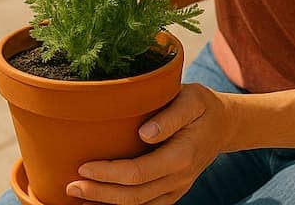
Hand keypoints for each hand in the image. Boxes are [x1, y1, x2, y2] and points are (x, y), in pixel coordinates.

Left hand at [67, 83, 233, 204]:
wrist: (223, 125)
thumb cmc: (202, 106)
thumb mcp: (192, 99)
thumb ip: (170, 116)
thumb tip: (144, 133)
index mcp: (182, 155)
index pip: (139, 173)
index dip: (109, 174)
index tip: (84, 167)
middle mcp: (179, 178)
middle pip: (134, 196)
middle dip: (100, 194)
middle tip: (70, 186)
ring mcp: (176, 188)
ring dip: (107, 204)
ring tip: (78, 197)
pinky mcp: (172, 190)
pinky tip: (100, 202)